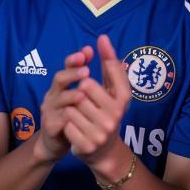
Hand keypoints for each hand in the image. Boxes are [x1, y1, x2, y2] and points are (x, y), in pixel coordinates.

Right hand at [34, 45, 91, 163]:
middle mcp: (54, 94)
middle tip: (87, 71)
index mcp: (63, 85)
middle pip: (60, 78)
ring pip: (59, 99)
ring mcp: (50, 110)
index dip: (75, 59)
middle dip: (73, 73)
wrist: (58, 144)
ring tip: (83, 94)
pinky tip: (75, 116)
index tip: (87, 52)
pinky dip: (67, 117)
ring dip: (71, 96)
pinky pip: (57, 120)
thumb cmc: (74, 117)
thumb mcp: (82, 98)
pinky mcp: (50, 126)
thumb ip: (90, 79)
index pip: (67, 66)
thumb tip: (100, 56)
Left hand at [63, 34, 131, 178]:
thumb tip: (102, 37)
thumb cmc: (106, 111)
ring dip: (71, 107)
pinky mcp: (86, 144)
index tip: (91, 71)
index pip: (111, 72)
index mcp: (123, 100)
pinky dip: (66, 123)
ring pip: (72, 104)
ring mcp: (101, 131)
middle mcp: (115, 116)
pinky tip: (74, 127)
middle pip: (85, 87)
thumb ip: (109, 63)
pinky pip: (66, 122)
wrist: (103, 152)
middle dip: (80, 90)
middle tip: (84, 100)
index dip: (100, 66)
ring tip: (79, 114)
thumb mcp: (112, 89)